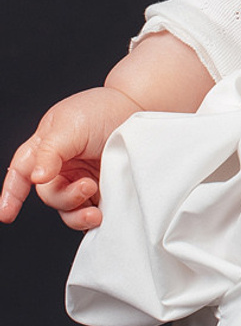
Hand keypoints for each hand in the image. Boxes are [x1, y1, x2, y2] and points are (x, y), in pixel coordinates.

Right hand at [1, 87, 142, 229]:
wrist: (141, 108)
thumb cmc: (103, 110)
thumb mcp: (71, 124)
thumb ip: (51, 151)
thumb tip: (36, 178)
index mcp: (45, 148)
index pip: (21, 172)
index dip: (10, 194)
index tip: (6, 214)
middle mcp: (60, 167)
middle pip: (49, 194)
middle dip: (64, 197)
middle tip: (87, 187)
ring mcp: (80, 179)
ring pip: (68, 208)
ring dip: (78, 214)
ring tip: (95, 209)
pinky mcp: (101, 189)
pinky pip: (89, 210)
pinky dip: (92, 218)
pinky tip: (101, 215)